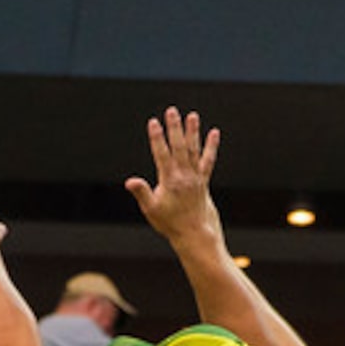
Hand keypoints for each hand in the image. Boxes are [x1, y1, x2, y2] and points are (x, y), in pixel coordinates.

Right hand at [126, 107, 225, 246]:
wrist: (195, 235)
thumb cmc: (171, 224)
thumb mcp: (151, 209)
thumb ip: (142, 192)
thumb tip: (130, 181)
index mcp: (170, 181)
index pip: (162, 154)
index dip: (157, 137)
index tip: (153, 122)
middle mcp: (184, 176)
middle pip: (179, 147)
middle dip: (174, 128)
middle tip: (172, 111)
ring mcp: (196, 177)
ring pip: (194, 150)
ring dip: (192, 132)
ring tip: (192, 115)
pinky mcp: (203, 181)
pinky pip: (208, 160)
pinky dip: (211, 146)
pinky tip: (214, 133)